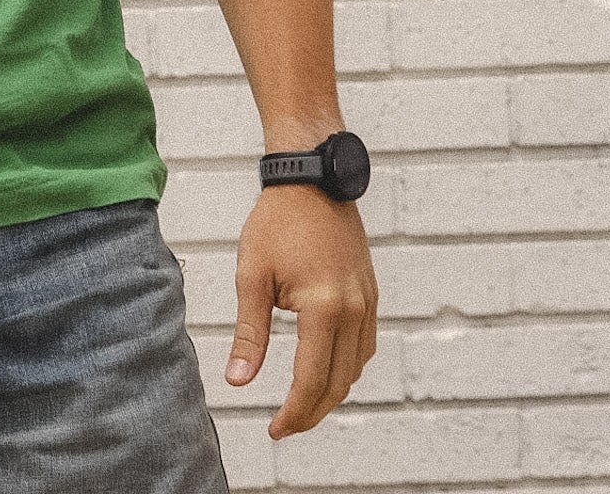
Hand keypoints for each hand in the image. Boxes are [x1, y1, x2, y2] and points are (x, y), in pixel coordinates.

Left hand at [224, 185, 376, 436]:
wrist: (312, 180)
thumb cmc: (277, 222)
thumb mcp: (252, 276)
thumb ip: (249, 334)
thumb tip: (237, 381)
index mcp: (323, 308)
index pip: (311, 381)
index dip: (293, 414)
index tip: (275, 430)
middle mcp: (354, 311)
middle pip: (338, 384)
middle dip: (311, 412)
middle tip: (284, 425)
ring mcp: (367, 303)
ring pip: (355, 370)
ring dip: (330, 393)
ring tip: (300, 402)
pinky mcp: (371, 294)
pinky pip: (365, 347)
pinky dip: (347, 368)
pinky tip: (325, 369)